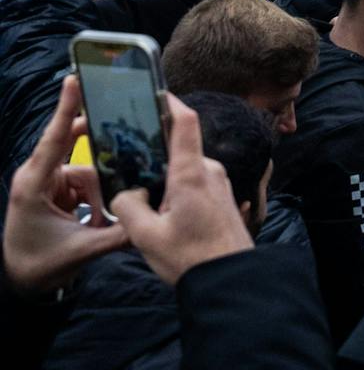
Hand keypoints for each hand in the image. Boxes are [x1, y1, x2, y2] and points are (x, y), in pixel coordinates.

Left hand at [3, 76, 128, 294]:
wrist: (21, 281)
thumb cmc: (39, 264)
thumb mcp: (82, 251)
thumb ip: (119, 234)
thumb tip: (153, 220)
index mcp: (34, 184)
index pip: (54, 138)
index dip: (66, 108)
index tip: (74, 79)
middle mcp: (39, 176)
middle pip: (75, 145)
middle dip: (100, 149)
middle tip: (127, 137)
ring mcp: (48, 182)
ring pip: (88, 170)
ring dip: (99, 195)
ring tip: (98, 224)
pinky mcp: (56, 190)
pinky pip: (87, 182)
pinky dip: (96, 200)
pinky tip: (96, 223)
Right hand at [110, 95, 253, 286]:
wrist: (231, 280)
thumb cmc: (191, 259)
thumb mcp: (145, 236)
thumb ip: (127, 207)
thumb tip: (126, 192)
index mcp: (192, 173)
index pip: (185, 123)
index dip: (170, 101)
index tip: (154, 89)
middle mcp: (210, 171)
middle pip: (178, 148)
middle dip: (154, 151)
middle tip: (127, 157)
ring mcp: (219, 184)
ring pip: (184, 168)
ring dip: (164, 176)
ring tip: (141, 194)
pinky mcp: (222, 197)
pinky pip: (194, 182)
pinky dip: (176, 188)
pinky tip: (162, 209)